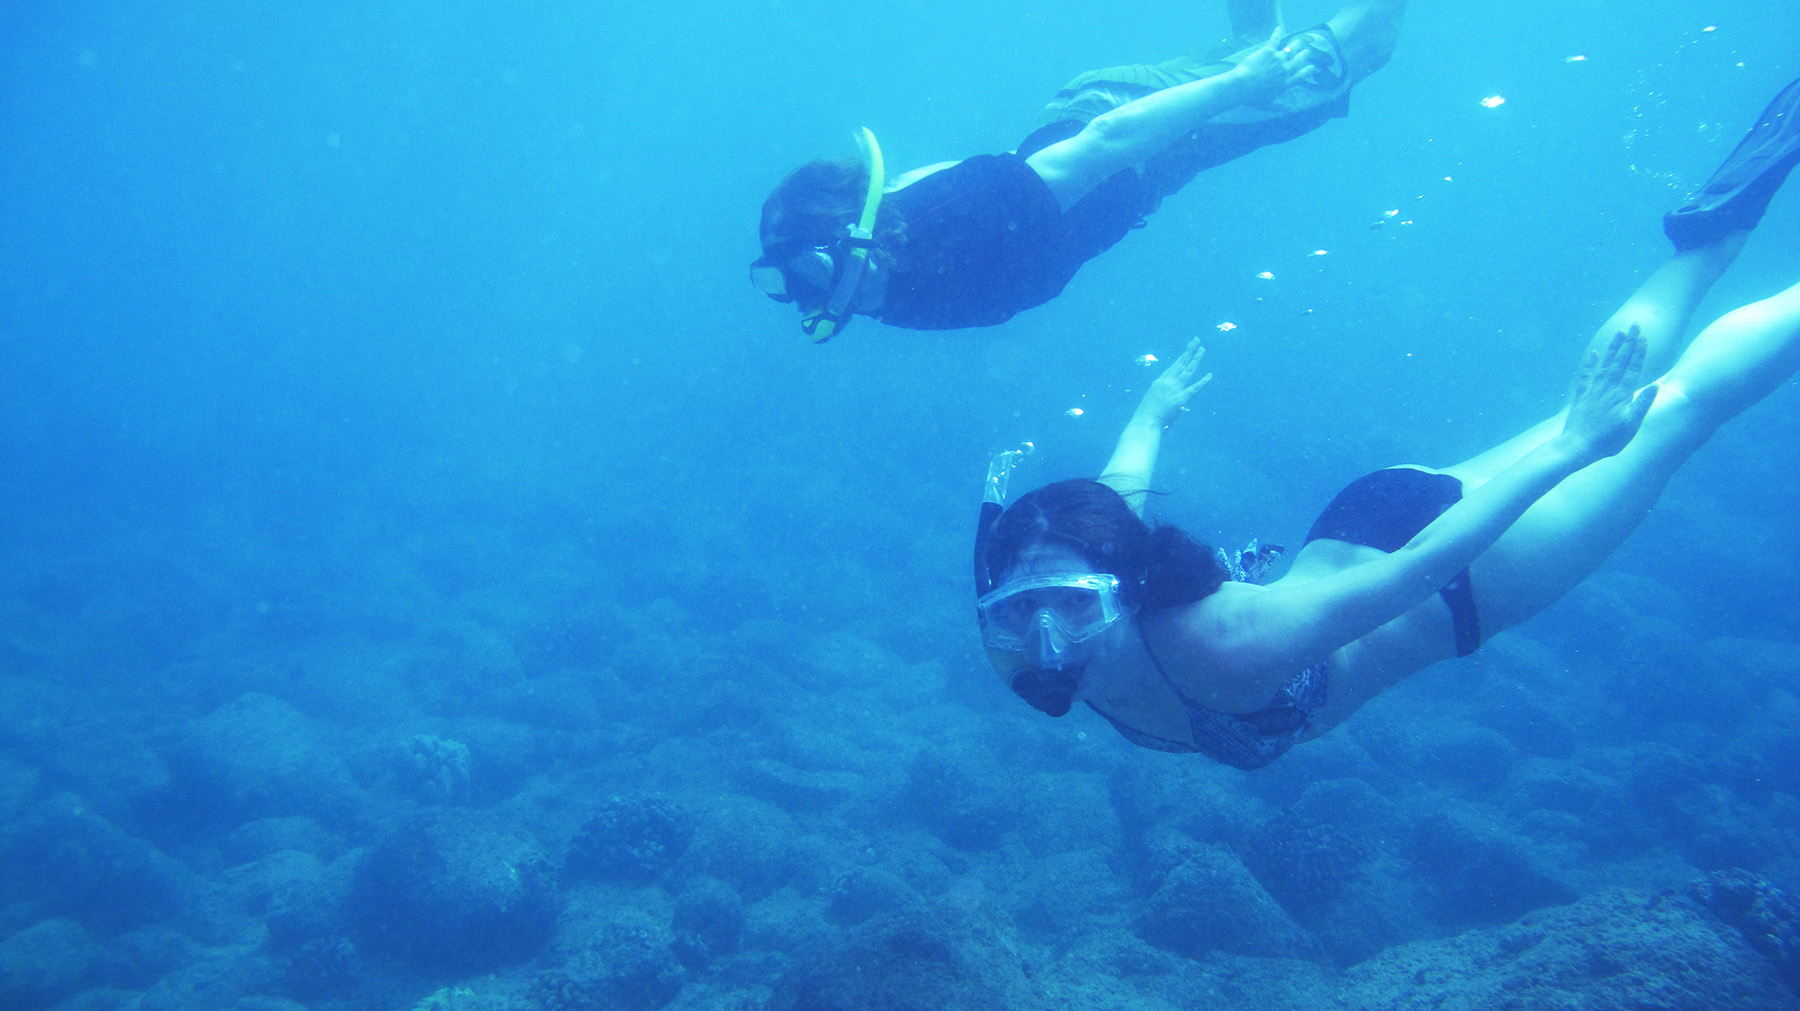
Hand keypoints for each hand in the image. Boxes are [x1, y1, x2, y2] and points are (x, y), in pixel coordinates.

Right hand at [1138, 337, 1212, 427]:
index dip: (1181, 358)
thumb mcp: (1155, 403)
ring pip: (1188, 371)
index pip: (1173, 367)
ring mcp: (1174, 389)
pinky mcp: (1181, 399)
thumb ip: (1167, 400)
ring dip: (1196, 359)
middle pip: (1181, 364)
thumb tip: (1179, 406)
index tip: (1187, 352)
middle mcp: (1167, 382)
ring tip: (1202, 349)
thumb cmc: (1147, 415)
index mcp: (1160, 382)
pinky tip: (1210, 375)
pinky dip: (1202, 382)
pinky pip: (1194, 389)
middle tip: (1196, 340)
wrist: (1145, 421)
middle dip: (1189, 351)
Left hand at [1231, 28, 1324, 100]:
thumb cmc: (1254, 97)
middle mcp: (1285, 70)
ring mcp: (1278, 59)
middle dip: (1305, 55)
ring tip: (1300, 41)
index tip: (1312, 67)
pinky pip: (1275, 39)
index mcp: (1286, 83)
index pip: (1301, 75)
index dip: (1308, 70)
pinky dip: (1277, 33)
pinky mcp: (1269, 51)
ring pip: (1292, 48)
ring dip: (1297, 44)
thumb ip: (1280, 106)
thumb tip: (1289, 111)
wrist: (1243, 85)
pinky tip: (1279, 28)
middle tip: (1307, 52)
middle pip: (1299, 60)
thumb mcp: (1268, 104)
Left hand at [1560, 326, 1657, 461]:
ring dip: (1613, 348)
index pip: (1632, 369)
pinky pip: (1586, 377)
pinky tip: (1594, 353)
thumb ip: (1642, 405)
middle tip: (1634, 325)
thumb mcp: (1631, 426)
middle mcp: (1607, 389)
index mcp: (1622, 396)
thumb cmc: (1608, 441)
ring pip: (1605, 365)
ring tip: (1619, 333)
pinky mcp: (1582, 397)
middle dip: (1628, 343)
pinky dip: (1590, 364)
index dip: (1638, 353)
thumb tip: (1655, 387)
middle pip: (1620, 362)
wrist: (1577, 447)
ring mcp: (1593, 392)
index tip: (1643, 337)